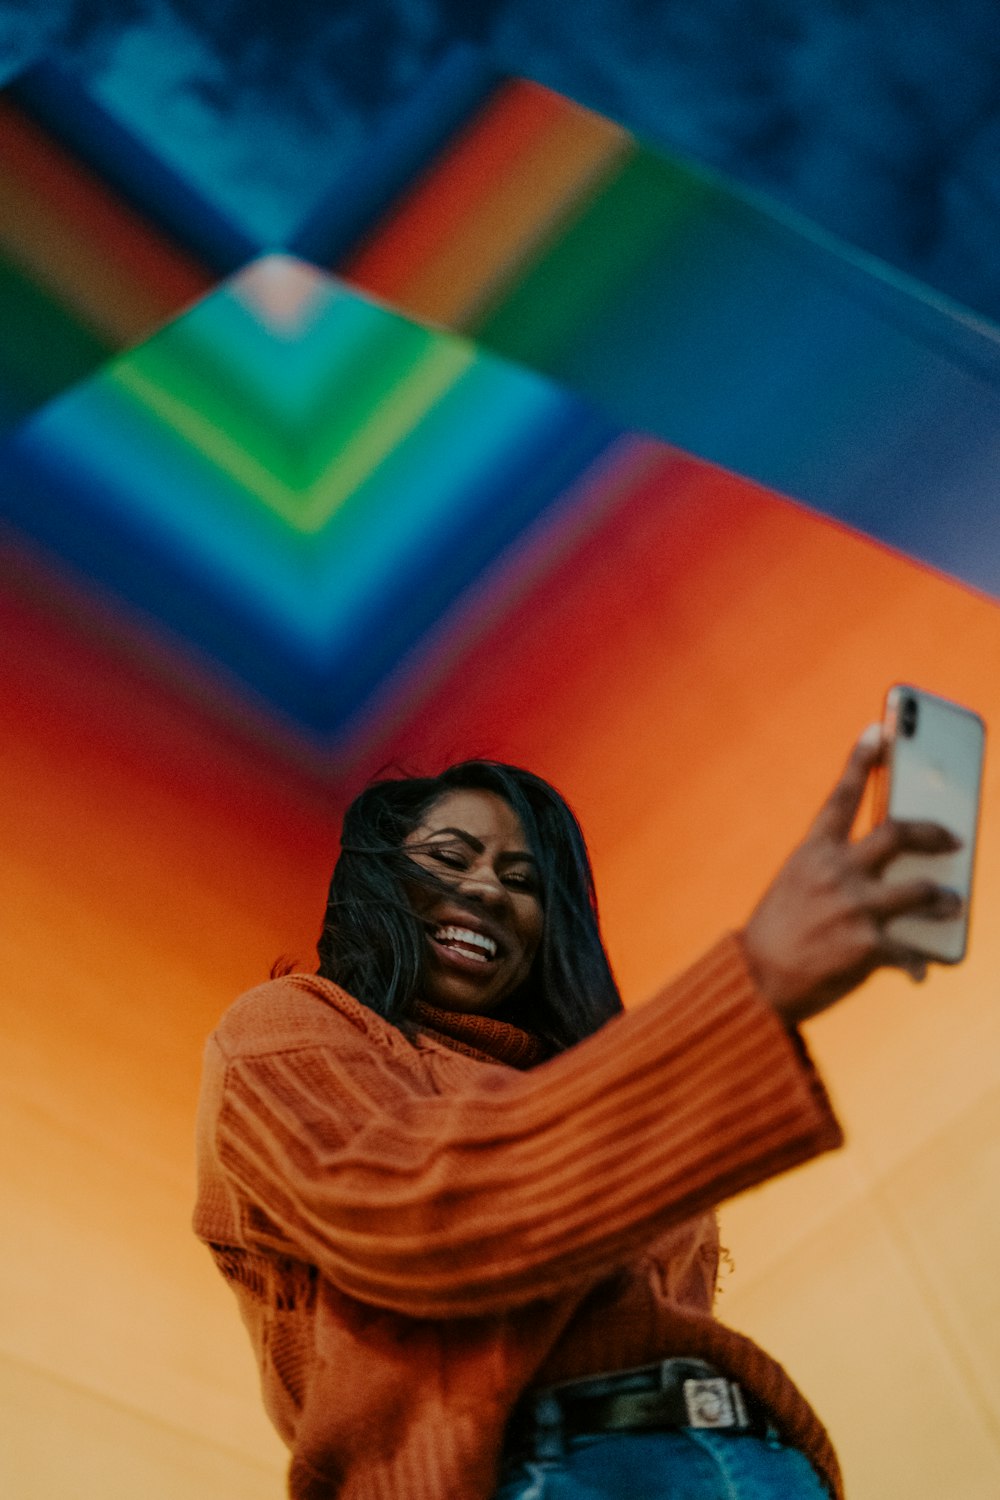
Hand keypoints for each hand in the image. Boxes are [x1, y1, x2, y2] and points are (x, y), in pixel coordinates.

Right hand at [741, 726, 961, 1027]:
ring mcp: (854, 908)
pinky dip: (916, 963)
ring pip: (920, 890)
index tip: (878, 732)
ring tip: (952, 902)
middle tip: (952, 837)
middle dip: (932, 832)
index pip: (841, 796)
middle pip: (897, 833)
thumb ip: (832, 873)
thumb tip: (883, 877)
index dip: (861, 760)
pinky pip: (909, 950)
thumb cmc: (776, 935)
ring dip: (943, 898)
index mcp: (812, 853)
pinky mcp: (868, 945)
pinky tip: (920, 972)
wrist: (755, 982)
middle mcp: (836, 872)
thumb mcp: (795, 888)